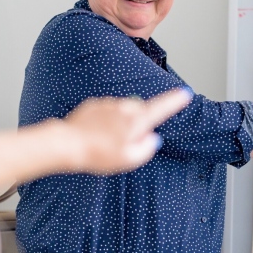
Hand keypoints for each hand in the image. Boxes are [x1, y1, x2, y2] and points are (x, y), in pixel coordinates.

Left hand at [64, 88, 192, 173]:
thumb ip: (146, 149)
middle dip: (138, 121)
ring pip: (122, 111)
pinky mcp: (94, 104)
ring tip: (104, 141)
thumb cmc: (98, 154)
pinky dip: (105, 121)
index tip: (184, 93)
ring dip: (119, 122)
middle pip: (140, 110)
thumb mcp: (128, 160)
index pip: (161, 107)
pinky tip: (95, 134)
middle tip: (124, 142)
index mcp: (136, 121)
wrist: (68, 143)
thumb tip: (152, 138)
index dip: (175, 101)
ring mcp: (108, 104)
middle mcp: (123, 108)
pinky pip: (106, 111)